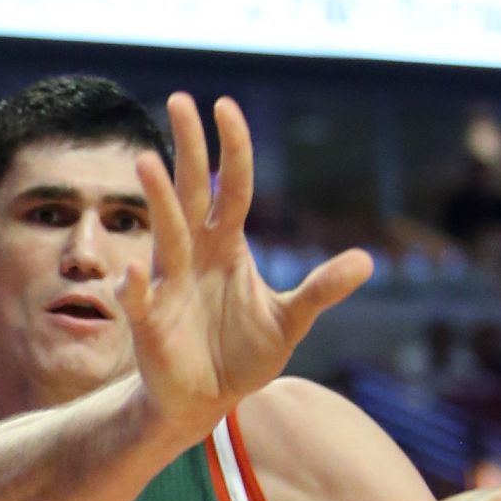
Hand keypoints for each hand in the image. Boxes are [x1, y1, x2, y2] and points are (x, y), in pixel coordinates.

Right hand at [118, 93, 372, 431]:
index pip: (231, 186)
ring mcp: (168, 284)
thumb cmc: (243, 354)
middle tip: (181, 100)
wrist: (206, 400)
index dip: (232, 148)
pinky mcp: (150, 323)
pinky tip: (133, 275)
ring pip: (164, 234)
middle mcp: (193, 254)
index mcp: (227, 245)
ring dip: (158, 201)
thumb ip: (321, 290)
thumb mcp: (291, 321)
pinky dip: (135, 288)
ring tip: (148, 162)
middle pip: (190, 192)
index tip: (225, 105)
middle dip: (187, 148)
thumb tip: (367, 261)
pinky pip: (140, 299)